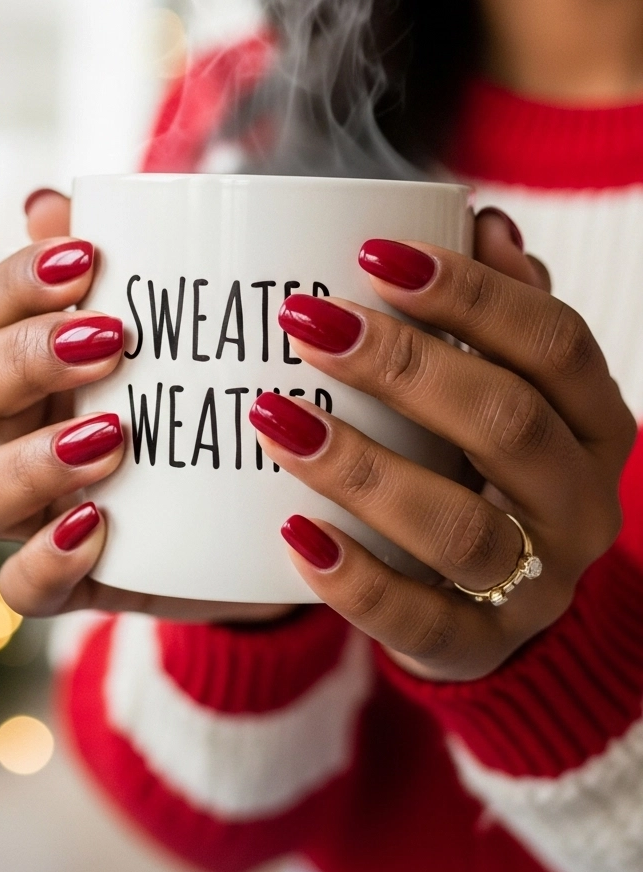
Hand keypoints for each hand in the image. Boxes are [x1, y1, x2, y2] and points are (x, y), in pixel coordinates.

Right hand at [0, 189, 288, 624]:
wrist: (256, 512)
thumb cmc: (203, 398)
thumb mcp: (187, 331)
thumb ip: (134, 267)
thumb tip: (51, 202)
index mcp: (30, 359)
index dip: (18, 280)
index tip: (87, 256)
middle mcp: (13, 432)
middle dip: (29, 358)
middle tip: (112, 341)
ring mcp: (31, 510)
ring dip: (31, 461)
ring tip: (110, 438)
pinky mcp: (66, 579)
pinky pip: (21, 586)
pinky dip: (46, 559)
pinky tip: (95, 527)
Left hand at [251, 210, 636, 680]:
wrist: (498, 603)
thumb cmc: (484, 464)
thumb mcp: (505, 386)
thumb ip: (496, 313)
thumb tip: (483, 222)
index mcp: (595, 423)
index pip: (557, 344)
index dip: (472, 295)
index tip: (373, 254)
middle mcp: (581, 503)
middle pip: (510, 425)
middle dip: (405, 367)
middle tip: (307, 324)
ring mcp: (537, 586)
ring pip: (461, 527)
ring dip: (363, 468)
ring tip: (275, 418)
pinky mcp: (478, 648)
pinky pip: (418, 619)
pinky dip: (352, 578)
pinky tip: (291, 531)